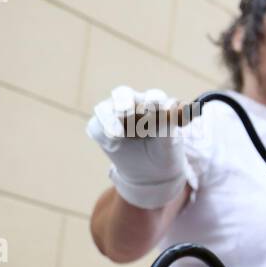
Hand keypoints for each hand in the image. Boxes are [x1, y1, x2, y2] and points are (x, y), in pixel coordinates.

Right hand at [86, 86, 189, 208]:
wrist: (152, 173)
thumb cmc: (165, 151)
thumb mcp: (170, 142)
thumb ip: (168, 127)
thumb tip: (170, 110)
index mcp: (155, 103)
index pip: (153, 96)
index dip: (154, 101)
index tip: (160, 110)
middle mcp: (133, 104)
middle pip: (122, 93)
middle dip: (123, 101)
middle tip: (126, 112)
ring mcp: (114, 115)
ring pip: (104, 108)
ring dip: (109, 119)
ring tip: (117, 134)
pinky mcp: (102, 128)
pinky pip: (95, 126)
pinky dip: (102, 135)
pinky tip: (113, 146)